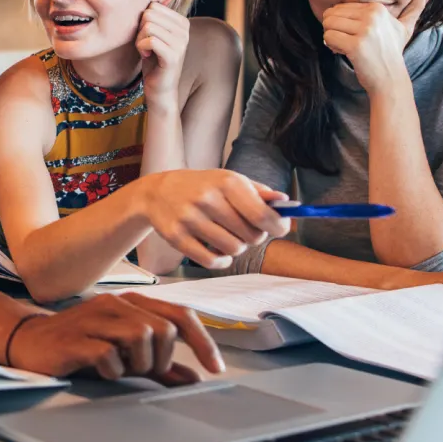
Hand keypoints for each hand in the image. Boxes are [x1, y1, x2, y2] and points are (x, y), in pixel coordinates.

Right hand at [8, 293, 223, 382]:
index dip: (203, 341)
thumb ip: (159, 365)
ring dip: (139, 364)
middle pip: (164, 329)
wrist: (28, 342)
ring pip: (141, 338)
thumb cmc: (79, 345)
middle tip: (145, 371)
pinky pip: (110, 356)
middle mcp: (115, 304)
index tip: (214, 368)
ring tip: (121, 369)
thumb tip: (193, 379)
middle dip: (162, 359)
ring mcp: (94, 319)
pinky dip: (112, 370)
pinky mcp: (75, 339)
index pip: (179, 315)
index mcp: (130, 303)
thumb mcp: (124, 353)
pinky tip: (101, 371)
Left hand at [135, 2, 189, 107]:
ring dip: (139, 41)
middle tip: (145, 46)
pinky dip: (141, 48)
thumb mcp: (152, 35)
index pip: (152, 6)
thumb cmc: (152, 61)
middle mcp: (184, 30)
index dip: (142, 21)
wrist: (159, 89)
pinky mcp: (173, 56)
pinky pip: (150, 40)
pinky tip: (147, 57)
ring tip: (146, 52)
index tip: (147, 37)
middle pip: (148, 14)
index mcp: (181, 22)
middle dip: (139, 30)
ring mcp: (181, 42)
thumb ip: (151, 18)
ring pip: (148, 26)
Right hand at [136, 170, 291, 268]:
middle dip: (254, 237)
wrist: (156, 192)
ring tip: (228, 238)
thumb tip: (286, 203)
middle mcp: (207, 199)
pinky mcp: (176, 237)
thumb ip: (258, 192)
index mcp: (226, 182)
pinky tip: (219, 253)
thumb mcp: (228, 180)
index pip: (263, 215)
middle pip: (251, 236)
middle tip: (246, 231)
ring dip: (237, 248)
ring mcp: (189, 219)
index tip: (280, 229)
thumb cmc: (200, 186)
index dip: (278, 227)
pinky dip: (221, 261)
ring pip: (233, 250)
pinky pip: (211, 261)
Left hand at [321, 0, 429, 94]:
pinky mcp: (355, 45)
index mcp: (378, 9)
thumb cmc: (392, 52)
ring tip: (345, 46)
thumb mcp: (404, 27)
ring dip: (332, 38)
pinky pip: (328, 37)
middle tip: (347, 41)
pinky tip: (343, 52)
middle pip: (331, 14)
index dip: (342, 23)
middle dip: (334, 29)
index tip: (355, 35)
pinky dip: (331, 46)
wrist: (390, 78)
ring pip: (328, 25)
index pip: (341, 7)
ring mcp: (365, 30)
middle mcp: (372, 16)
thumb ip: (414, 8)